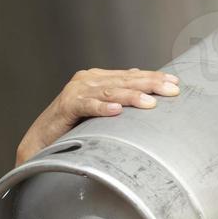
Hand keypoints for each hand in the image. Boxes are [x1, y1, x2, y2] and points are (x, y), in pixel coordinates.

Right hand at [15, 67, 181, 165]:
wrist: (41, 142)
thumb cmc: (72, 128)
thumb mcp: (100, 110)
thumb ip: (117, 96)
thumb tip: (140, 83)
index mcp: (98, 78)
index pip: (131, 76)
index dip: (153, 78)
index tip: (176, 83)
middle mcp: (88, 80)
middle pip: (124, 81)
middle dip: (150, 85)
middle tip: (172, 90)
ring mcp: (76, 91)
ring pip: (109, 91)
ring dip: (131, 96)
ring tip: (150, 102)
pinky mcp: (65, 106)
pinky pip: (86, 106)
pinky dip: (101, 108)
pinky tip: (116, 111)